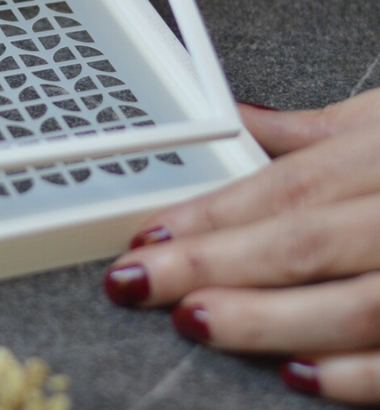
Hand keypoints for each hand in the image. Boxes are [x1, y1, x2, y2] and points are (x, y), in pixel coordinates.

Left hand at [104, 87, 379, 404]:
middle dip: (214, 265)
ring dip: (268, 320)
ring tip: (197, 321)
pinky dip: (359, 375)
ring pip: (357, 304)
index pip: (287, 185)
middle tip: (140, 281)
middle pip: (305, 241)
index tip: (151, 235)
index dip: (213, 213)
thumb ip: (316, 131)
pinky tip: (297, 376)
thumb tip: (240, 121)